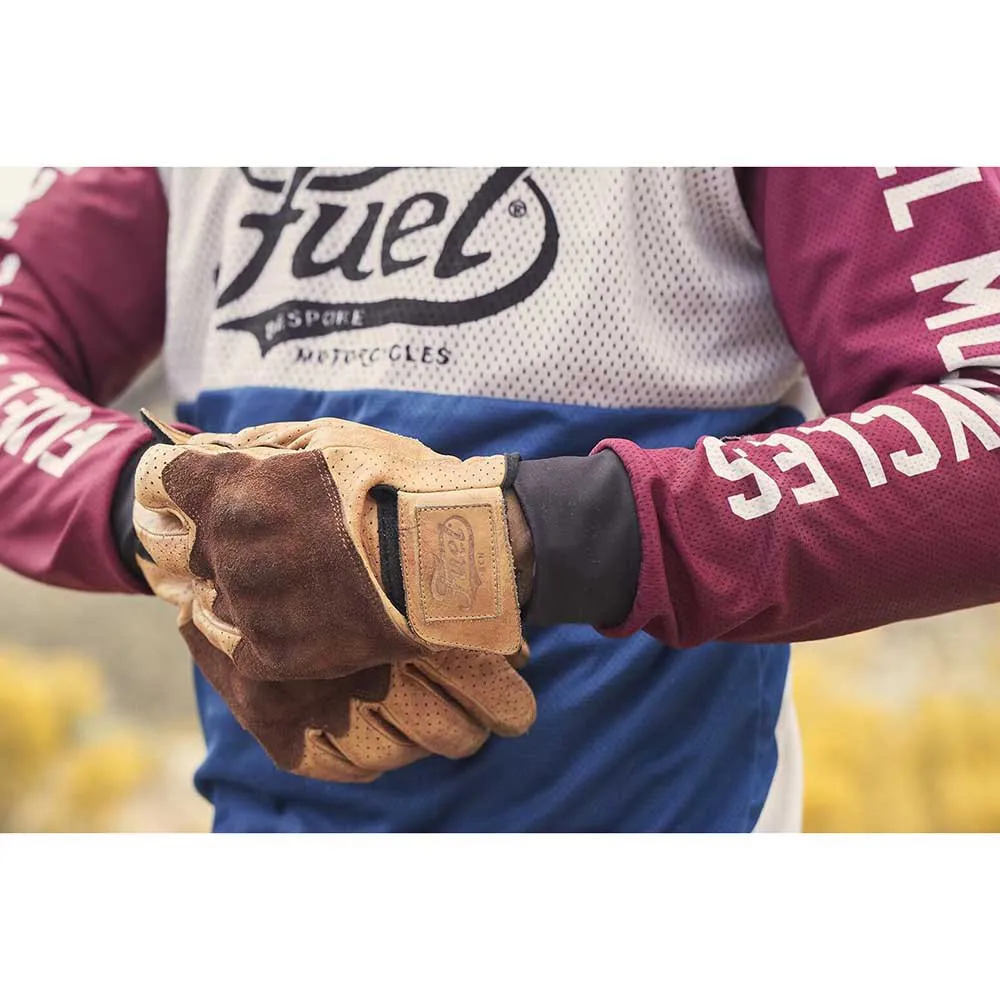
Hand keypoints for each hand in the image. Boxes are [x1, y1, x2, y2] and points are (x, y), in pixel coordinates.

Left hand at [133, 413, 532, 680]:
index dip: (181, 482)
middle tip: (287, 538)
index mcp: (234, 490)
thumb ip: (267, 441)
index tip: (198, 489)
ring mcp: (251, 606)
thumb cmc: (400, 487)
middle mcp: (228, 550)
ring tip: (316, 580)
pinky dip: (277, 630)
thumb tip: (224, 449)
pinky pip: (248, 645)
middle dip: (228, 539)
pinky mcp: (276, 654)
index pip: (162, 481)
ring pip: (225, 596)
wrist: (453, 559)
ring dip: (256, 588)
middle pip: (195, 545)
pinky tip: (318, 615)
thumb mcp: (335, 438)